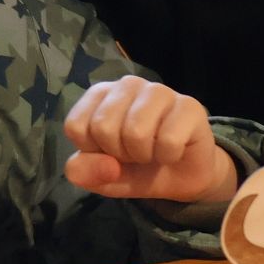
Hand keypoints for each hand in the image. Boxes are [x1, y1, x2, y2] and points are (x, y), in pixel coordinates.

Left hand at [63, 75, 237, 205]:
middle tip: (135, 153)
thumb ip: (85, 172)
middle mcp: (127, 85)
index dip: (92, 152)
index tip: (109, 152)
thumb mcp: (101, 177)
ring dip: (144, 155)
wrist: (182, 178)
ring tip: (153, 151)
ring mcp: (159, 91)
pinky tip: (173, 150)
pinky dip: (168, 157)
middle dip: (119, 154)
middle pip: (103, 127)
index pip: (75, 126)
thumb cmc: (137, 168)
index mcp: (99, 95)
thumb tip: (106, 165)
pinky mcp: (189, 105)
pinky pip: (168, 140)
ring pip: (136, 131)